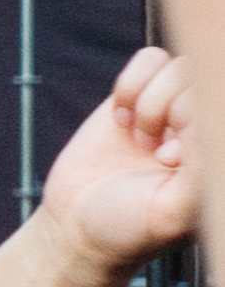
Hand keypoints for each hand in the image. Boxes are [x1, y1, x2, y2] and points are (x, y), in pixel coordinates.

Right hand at [42, 46, 197, 274]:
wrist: (76, 226)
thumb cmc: (130, 227)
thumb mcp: (174, 211)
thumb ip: (200, 171)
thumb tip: (205, 127)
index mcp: (218, 154)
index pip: (218, 104)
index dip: (193, 124)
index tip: (169, 162)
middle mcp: (206, 126)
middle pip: (202, 80)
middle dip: (170, 113)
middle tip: (154, 154)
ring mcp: (176, 108)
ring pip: (179, 67)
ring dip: (149, 101)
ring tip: (140, 138)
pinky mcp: (141, 95)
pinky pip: (150, 59)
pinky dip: (131, 84)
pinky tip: (123, 119)